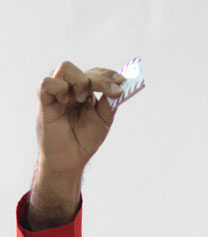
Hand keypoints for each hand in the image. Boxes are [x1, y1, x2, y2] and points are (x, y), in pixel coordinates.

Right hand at [25, 61, 125, 230]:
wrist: (70, 158)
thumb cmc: (85, 139)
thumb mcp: (104, 120)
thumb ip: (110, 103)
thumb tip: (120, 88)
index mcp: (87, 92)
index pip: (98, 74)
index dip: (110, 75)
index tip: (123, 81)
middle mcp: (73, 89)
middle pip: (86, 71)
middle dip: (102, 80)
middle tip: (114, 92)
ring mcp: (59, 93)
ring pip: (66, 68)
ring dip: (81, 82)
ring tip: (83, 100)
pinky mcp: (45, 100)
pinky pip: (47, 83)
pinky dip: (59, 88)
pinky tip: (65, 102)